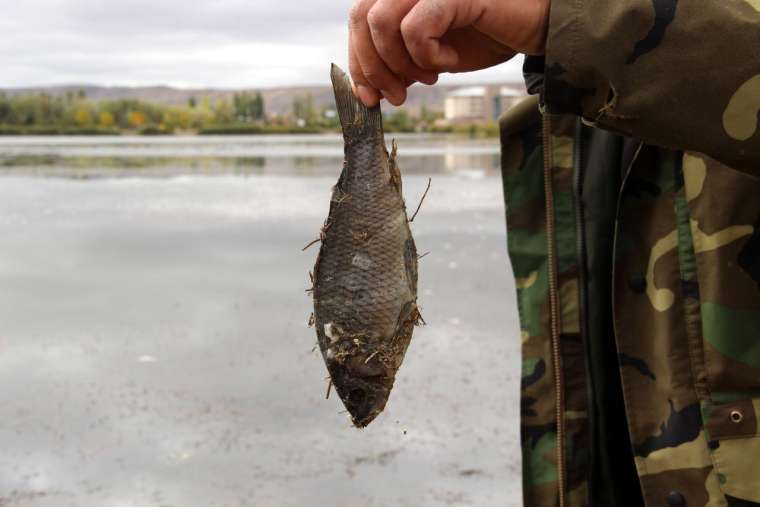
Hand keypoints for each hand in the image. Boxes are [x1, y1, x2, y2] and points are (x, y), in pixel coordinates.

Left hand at [348, 0, 550, 106]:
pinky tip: (449, 63)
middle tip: (397, 96)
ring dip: (399, 63)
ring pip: (381, 22)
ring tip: (428, 77)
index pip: (358, 17)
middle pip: (361, 17)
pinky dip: (427, 56)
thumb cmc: (487, 33)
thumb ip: (398, 60)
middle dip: (372, 67)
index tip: (368, 96)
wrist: (538, 26)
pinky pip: (416, 29)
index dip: (357, 59)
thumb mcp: (431, 52)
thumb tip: (366, 87)